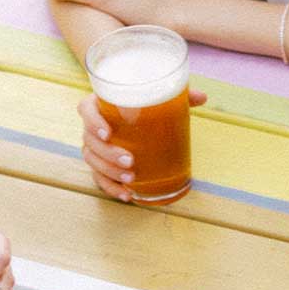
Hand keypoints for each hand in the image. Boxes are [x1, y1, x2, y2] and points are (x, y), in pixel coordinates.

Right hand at [80, 88, 207, 202]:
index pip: (86, 109)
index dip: (93, 122)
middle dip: (108, 154)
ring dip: (109, 172)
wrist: (135, 115)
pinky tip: (126, 194)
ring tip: (131, 179)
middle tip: (130, 160)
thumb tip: (202, 97)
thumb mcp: (160, 96)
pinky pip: (98, 177)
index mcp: (101, 104)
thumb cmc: (144, 102)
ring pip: (93, 160)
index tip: (107, 133)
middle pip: (89, 140)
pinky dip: (111, 187)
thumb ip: (179, 94)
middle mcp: (93, 125)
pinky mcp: (100, 163)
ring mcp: (94, 146)